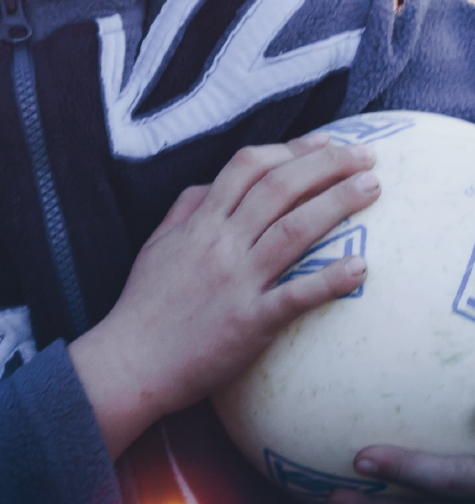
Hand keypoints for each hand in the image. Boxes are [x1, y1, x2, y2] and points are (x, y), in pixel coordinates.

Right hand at [68, 134, 378, 458]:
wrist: (131, 360)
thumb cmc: (144, 304)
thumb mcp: (157, 244)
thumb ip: (185, 209)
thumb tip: (211, 184)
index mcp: (199, 222)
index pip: (247, 167)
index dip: (289, 149)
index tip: (325, 142)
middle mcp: (220, 243)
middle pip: (278, 188)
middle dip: (325, 165)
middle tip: (365, 155)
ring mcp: (236, 281)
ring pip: (292, 230)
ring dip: (337, 204)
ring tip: (372, 187)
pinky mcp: (249, 322)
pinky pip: (295, 296)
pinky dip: (329, 280)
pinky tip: (361, 267)